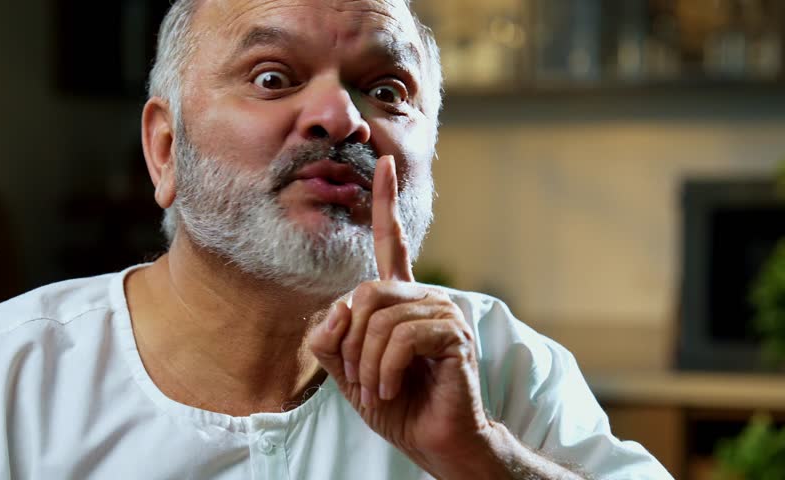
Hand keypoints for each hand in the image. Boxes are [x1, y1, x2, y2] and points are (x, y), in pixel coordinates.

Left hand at [310, 155, 497, 478]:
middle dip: (350, 341)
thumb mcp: (347, 371)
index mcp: (400, 299)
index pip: (392, 243)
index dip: (386, 204)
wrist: (433, 440)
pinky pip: (402, 337)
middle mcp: (424, 297)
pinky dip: (385, 369)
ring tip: (378, 388)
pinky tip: (392, 388)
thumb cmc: (396, 402)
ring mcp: (443, 313)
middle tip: (359, 377)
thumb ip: (330, 338)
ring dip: (367, 362)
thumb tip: (337, 310)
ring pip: (381, 317)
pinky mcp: (454, 335)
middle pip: (367, 292)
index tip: (384, 164)